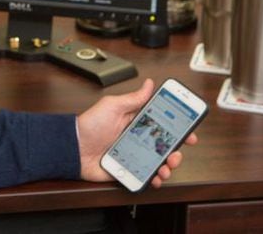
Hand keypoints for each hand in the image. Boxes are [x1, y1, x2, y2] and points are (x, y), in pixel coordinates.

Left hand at [76, 78, 198, 186]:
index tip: (189, 132)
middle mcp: (136, 138)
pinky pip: (145, 175)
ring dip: (168, 165)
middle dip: (176, 150)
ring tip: (167, 166)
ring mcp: (133, 155)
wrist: (73, 148)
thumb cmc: (89, 124)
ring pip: (158, 162)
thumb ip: (133, 98)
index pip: (161, 124)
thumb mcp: (112, 106)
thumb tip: (149, 84)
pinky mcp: (128, 169)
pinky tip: (157, 177)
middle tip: (176, 152)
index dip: (177, 128)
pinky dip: (155, 178)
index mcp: (135, 121)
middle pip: (163, 145)